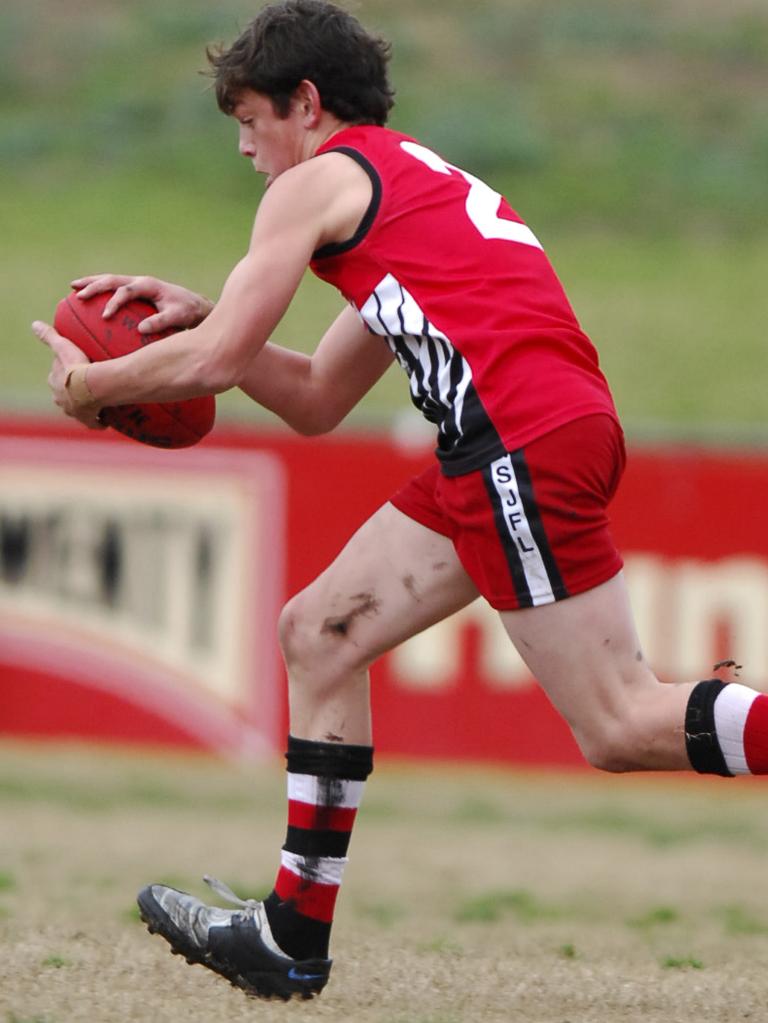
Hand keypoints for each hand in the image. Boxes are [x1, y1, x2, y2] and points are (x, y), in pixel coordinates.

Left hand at [31, 320, 105, 429]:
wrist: (91, 386)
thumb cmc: (76, 367)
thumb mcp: (63, 347)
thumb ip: (50, 336)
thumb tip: (34, 324)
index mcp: (55, 383)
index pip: (57, 377)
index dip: (64, 373)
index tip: (73, 369)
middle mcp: (61, 399)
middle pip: (65, 394)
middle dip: (72, 391)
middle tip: (85, 385)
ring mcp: (74, 411)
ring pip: (77, 409)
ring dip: (84, 406)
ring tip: (95, 401)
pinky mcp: (88, 419)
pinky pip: (93, 422)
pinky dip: (98, 422)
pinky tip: (104, 421)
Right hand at [71, 273, 214, 333]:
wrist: (194, 305)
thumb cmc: (186, 311)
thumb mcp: (177, 317)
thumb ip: (160, 322)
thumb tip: (141, 329)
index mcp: (148, 285)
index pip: (127, 290)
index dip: (114, 301)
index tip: (105, 316)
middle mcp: (140, 281)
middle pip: (112, 279)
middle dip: (94, 286)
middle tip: (79, 296)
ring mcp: (136, 284)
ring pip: (110, 280)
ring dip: (92, 283)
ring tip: (73, 288)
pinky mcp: (134, 290)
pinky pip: (114, 289)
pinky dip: (100, 291)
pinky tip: (87, 298)